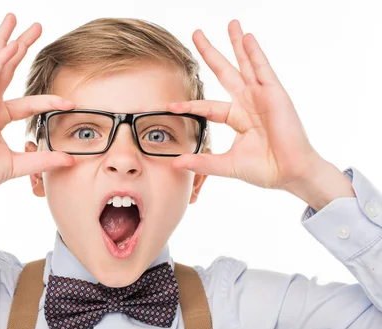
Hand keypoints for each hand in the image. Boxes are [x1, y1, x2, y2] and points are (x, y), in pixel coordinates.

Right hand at [0, 13, 74, 195]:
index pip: (28, 103)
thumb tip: (71, 161)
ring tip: (14, 19)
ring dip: (4, 41)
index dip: (50, 101)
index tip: (71, 102)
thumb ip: (43, 160)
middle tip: (36, 26)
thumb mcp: (18, 165)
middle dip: (19, 45)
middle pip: (6, 68)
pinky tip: (9, 47)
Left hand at [168, 20, 323, 190]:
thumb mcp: (227, 164)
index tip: (170, 105)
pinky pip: (262, 69)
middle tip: (196, 34)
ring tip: (230, 23)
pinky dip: (254, 52)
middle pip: (224, 72)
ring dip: (237, 43)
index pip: (208, 107)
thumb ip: (201, 162)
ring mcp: (261, 96)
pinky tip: (247, 37)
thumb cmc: (265, 170)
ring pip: (245, 64)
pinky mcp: (274, 94)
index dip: (189, 105)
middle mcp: (248, 103)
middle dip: (211, 53)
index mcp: (237, 118)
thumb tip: (175, 163)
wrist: (290, 173)